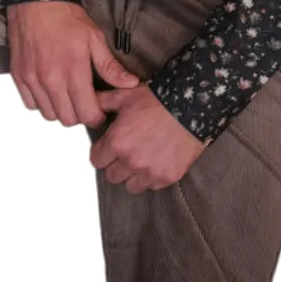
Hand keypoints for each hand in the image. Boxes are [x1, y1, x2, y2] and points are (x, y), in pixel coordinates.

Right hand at [6, 0, 139, 127]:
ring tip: (67, 95)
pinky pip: (30, 104)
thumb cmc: (66, 16)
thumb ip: (110, 66)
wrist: (35, 0)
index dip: (97, 117)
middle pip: (68, 120)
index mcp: (74, 70)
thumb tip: (131, 84)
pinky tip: (50, 89)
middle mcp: (51, 79)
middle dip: (80, 115)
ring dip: (60, 110)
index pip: (87, 114)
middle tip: (84, 102)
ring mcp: (33, 79)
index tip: (100, 110)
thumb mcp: (94, 37)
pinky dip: (41, 102)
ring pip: (49, 115)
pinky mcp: (19, 76)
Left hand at [89, 83, 208, 193]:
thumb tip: (90, 102)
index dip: (102, 152)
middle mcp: (131, 161)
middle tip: (126, 152)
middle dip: (116, 164)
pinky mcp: (167, 177)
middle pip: (112, 175)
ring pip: (131, 185)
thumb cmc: (158, 99)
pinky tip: (157, 160)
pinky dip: (152, 177)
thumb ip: (104, 101)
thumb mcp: (126, 95)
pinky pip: (152, 186)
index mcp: (117, 142)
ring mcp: (149, 172)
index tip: (108, 147)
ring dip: (133, 175)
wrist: (191, 106)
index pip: (96, 160)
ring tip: (141, 158)